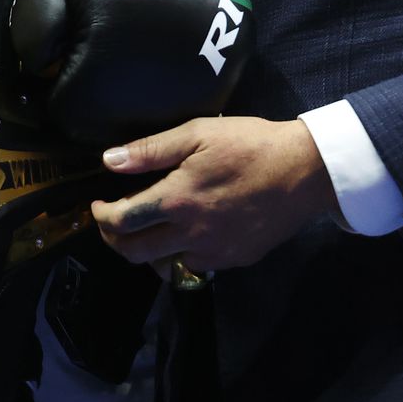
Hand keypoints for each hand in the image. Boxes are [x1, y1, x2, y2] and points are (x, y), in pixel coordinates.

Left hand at [91, 116, 337, 275]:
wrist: (305, 171)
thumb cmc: (249, 144)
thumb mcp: (197, 134)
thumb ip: (150, 150)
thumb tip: (109, 160)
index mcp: (176, 201)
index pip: (122, 221)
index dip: (101, 216)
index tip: (97, 206)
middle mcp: (191, 234)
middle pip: (135, 253)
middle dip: (114, 240)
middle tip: (112, 222)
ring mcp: (215, 252)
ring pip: (164, 266)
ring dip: (146, 252)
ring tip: (146, 230)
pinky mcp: (236, 260)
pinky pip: (195, 267)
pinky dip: (179, 256)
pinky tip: (183, 235)